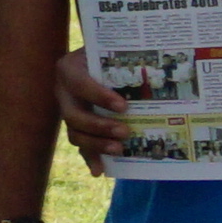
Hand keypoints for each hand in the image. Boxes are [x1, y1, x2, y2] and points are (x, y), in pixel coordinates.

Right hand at [51, 47, 130, 162]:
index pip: (80, 84)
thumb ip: (123, 64)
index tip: (123, 106)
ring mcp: (67, 109)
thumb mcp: (111, 52)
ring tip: (119, 149)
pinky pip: (80, 144)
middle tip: (124, 132)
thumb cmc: (107, 52)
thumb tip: (159, 76)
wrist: (95, 56)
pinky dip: (90, 158)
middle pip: (73, 115)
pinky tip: (100, 170)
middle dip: (99, 126)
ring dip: (96, 144)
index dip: (99, 97)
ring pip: (74, 133)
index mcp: (68, 69)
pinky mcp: (75, 125)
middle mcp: (62, 91)